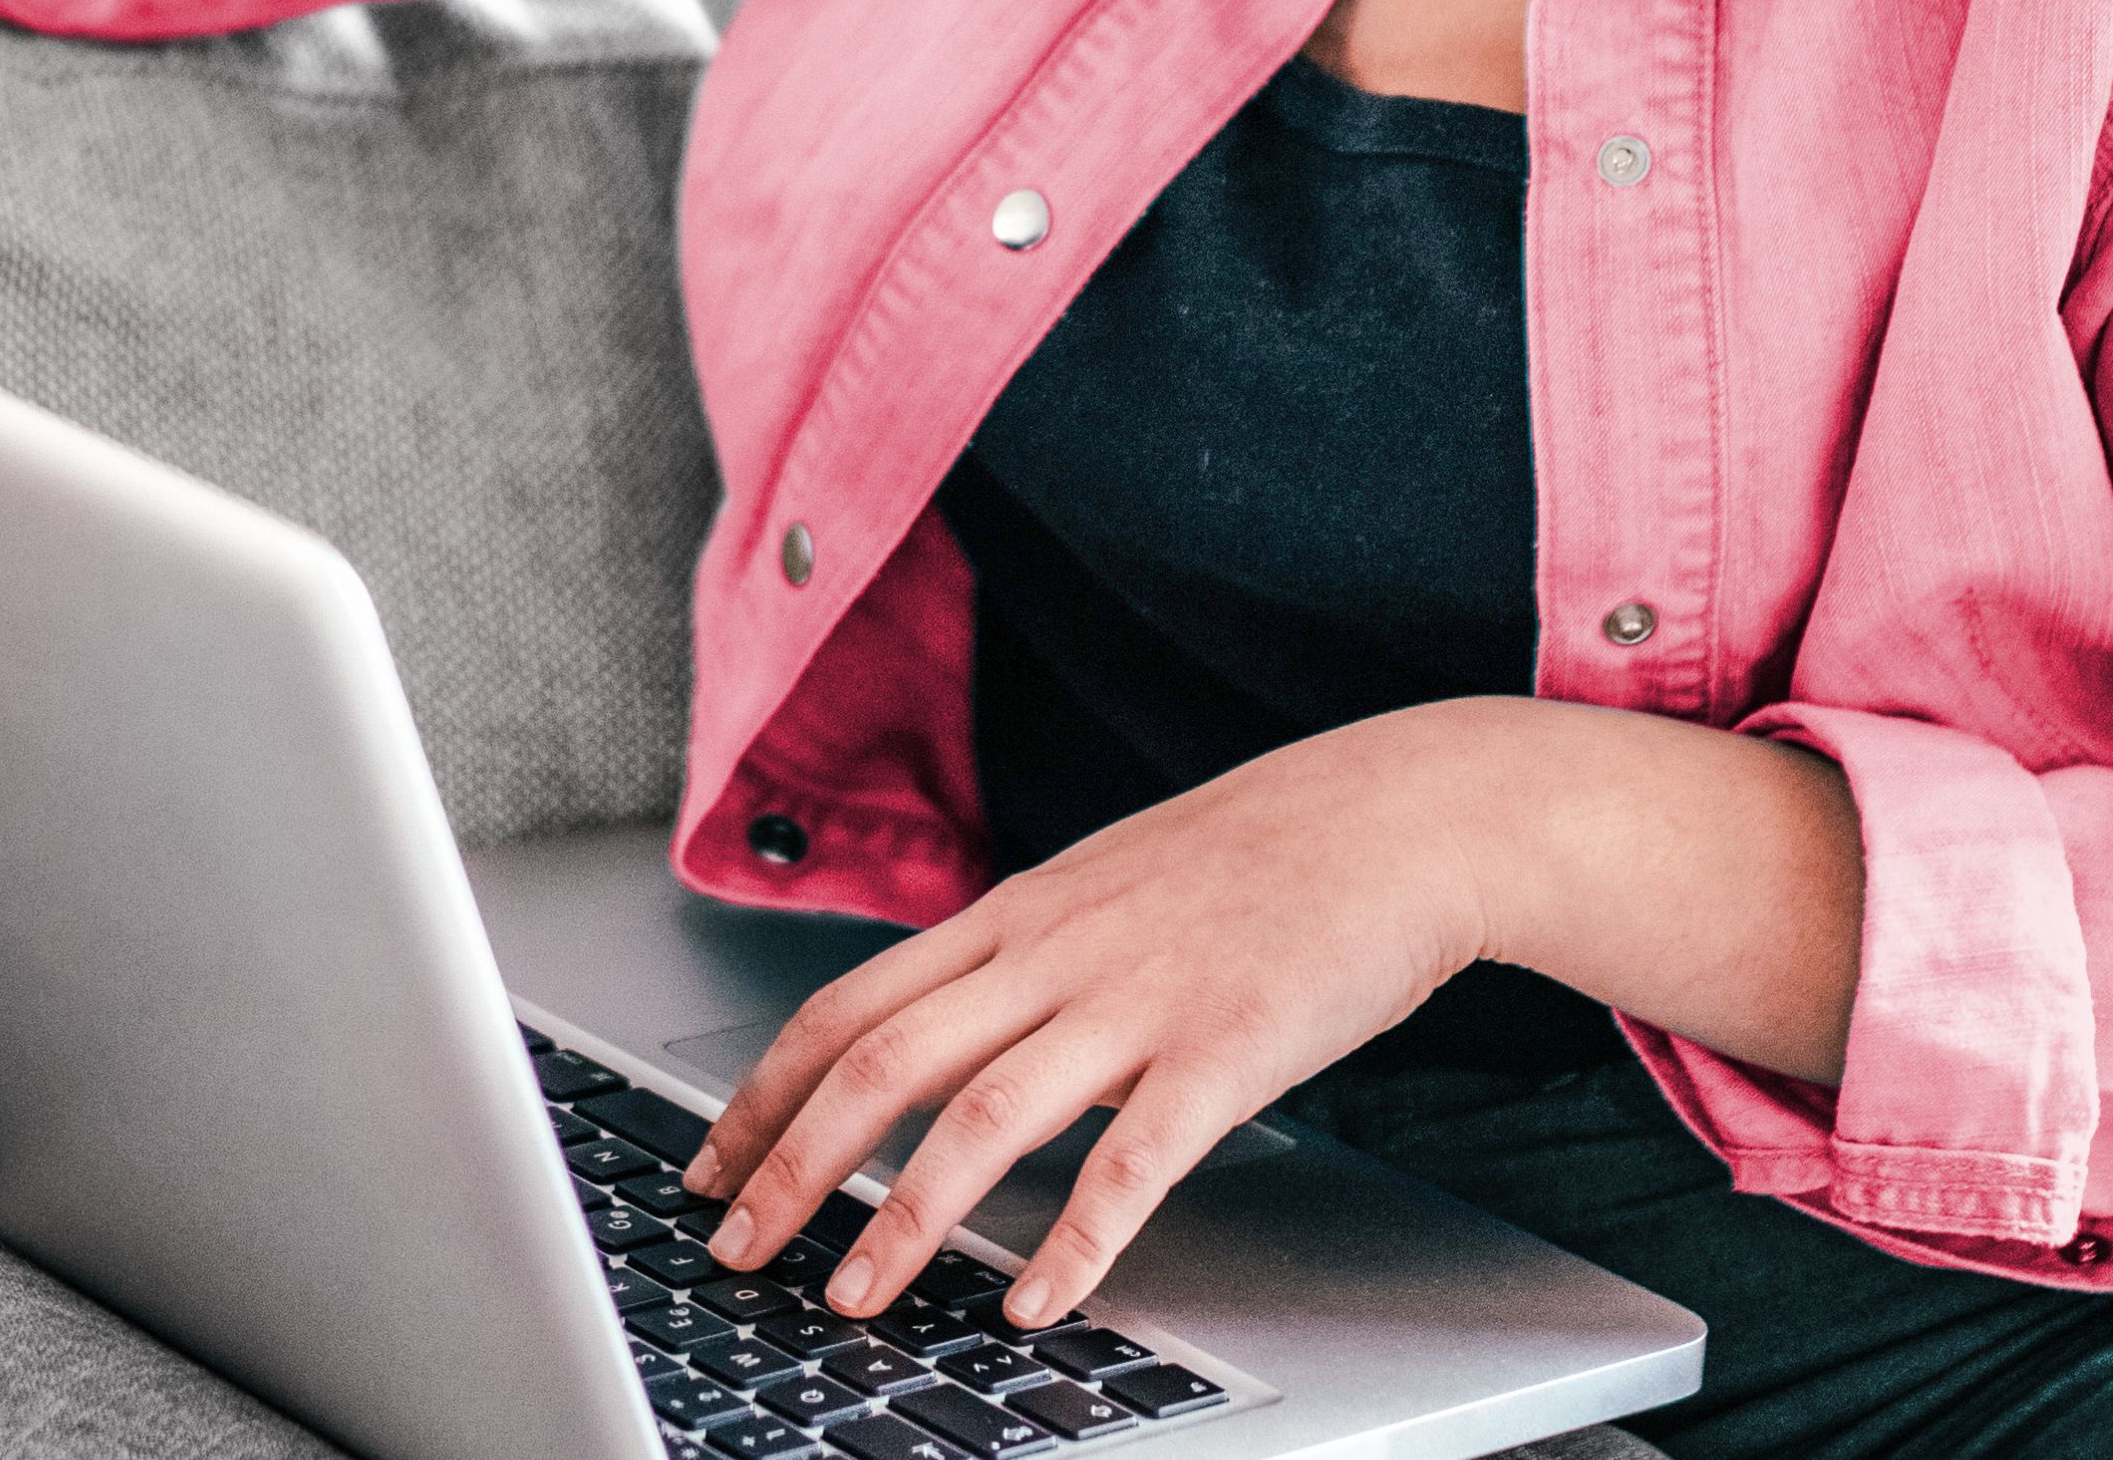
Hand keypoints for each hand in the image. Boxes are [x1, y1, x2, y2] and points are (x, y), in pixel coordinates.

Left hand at [675, 702, 1518, 1328]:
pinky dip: (1075, 1237)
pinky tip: (1036, 1298)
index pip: (846, 1004)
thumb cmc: (1264, 855)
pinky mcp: (1225, 1049)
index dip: (763, 1092)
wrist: (1402, 814)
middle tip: (735, 1249)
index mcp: (1016, 914)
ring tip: (851, 1296)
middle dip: (792, 1166)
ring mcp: (1137, 999)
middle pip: (881, 1062)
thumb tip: (938, 1028)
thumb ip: (1023, 954)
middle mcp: (1054, 953)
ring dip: (903, 1217)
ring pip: (981, 1115)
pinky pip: (1131, 1158)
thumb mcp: (1108, 883)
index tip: (710, 1166)